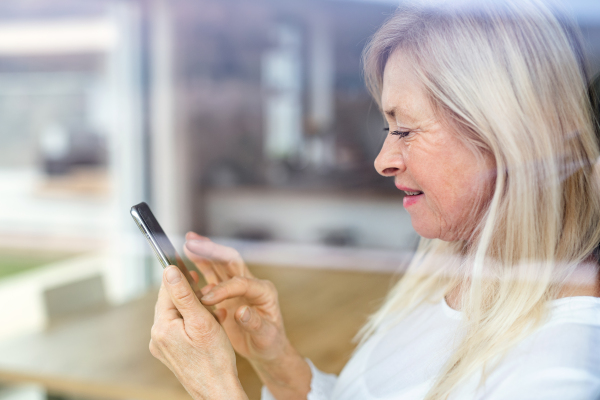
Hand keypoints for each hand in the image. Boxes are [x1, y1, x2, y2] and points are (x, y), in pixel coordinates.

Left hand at [150, 265, 247, 399]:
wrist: (218, 391)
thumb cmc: (215, 358)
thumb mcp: (202, 321)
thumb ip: (184, 295)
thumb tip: (169, 271)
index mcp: (162, 327)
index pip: (167, 291)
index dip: (181, 278)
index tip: (194, 271)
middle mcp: (157, 337)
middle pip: (172, 303)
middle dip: (192, 296)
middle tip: (211, 294)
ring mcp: (162, 347)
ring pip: (178, 316)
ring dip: (196, 310)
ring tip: (216, 313)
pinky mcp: (171, 354)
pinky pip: (180, 330)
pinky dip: (195, 324)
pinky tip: (212, 325)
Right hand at [184, 232, 310, 398]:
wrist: (268, 348)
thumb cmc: (270, 343)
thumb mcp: (265, 336)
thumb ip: (254, 323)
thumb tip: (241, 312)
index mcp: (264, 291)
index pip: (241, 283)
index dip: (223, 289)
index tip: (206, 299)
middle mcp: (252, 283)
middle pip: (230, 261)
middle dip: (212, 251)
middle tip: (192, 242)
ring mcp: (239, 286)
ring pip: (220, 264)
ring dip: (205, 253)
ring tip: (188, 243)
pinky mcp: (229, 293)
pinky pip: (214, 276)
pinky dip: (201, 268)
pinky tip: (187, 265)